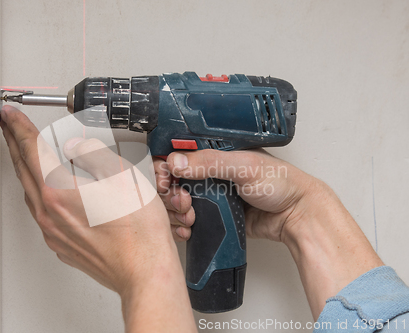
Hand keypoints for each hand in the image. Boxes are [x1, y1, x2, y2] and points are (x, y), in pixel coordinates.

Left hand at [0, 106, 195, 331]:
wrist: (144, 271)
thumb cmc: (139, 231)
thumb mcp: (122, 176)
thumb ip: (93, 153)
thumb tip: (75, 146)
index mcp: (60, 190)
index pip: (31, 149)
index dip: (19, 127)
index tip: (11, 115)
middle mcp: (49, 213)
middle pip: (24, 170)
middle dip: (14, 144)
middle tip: (10, 128)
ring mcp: (53, 232)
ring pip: (30, 193)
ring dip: (25, 169)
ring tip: (27, 154)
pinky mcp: (61, 245)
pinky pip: (42, 213)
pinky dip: (39, 193)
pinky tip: (51, 190)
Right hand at [156, 148, 381, 319]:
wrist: (296, 216)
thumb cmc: (280, 182)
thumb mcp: (244, 166)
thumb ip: (210, 162)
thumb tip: (177, 161)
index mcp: (217, 152)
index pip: (180, 153)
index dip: (166, 164)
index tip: (164, 177)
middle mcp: (211, 171)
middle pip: (174, 179)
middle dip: (171, 192)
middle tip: (181, 200)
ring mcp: (211, 194)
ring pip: (179, 200)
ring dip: (176, 210)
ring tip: (188, 216)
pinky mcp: (215, 214)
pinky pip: (190, 218)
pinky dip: (184, 224)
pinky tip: (188, 228)